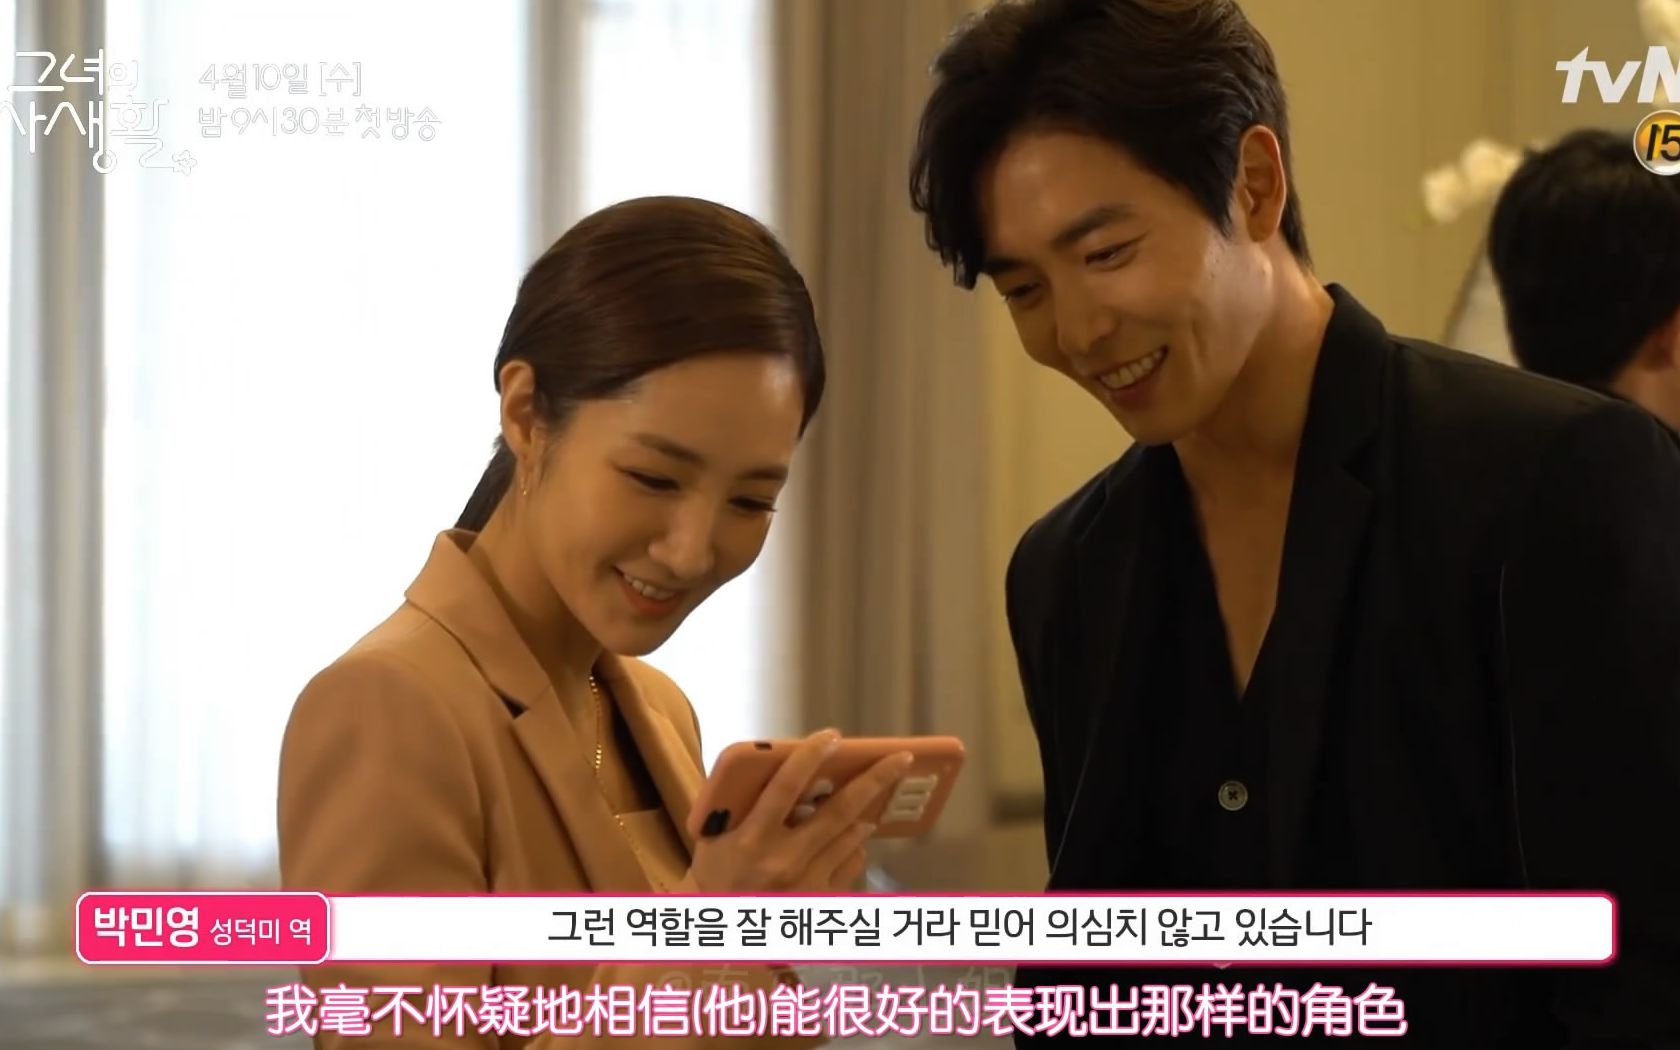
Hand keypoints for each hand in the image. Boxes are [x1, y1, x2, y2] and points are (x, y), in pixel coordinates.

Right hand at [683, 730, 912, 892]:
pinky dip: (856, 843)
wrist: (722, 930)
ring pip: (852, 836)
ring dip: (863, 812)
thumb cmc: (717, 872)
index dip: (810, 757)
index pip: (785, 787)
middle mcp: (783, 861)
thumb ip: (746, 803)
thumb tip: (794, 770)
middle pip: (838, 811)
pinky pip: (852, 862)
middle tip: (901, 758)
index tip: (832, 736)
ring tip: (871, 796)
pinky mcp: (822, 902)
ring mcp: (806, 884)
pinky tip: (850, 837)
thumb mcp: (716, 834)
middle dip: (874, 780)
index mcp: (751, 838)